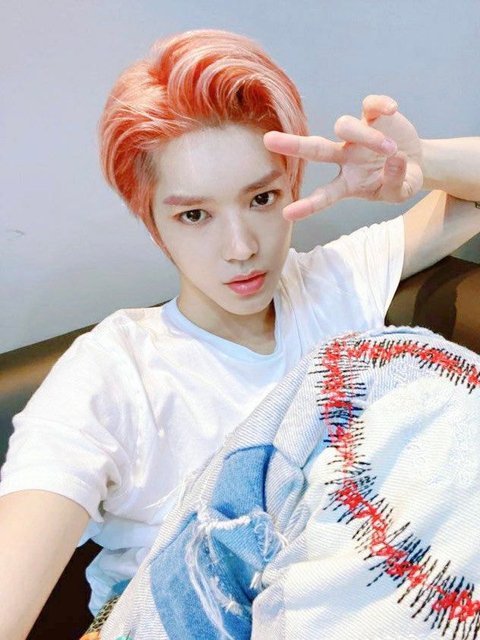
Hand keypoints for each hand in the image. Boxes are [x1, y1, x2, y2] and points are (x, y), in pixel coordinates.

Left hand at [263, 95, 423, 219]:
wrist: (415, 161)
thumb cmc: (399, 181)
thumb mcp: (400, 192)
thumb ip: (395, 183)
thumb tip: (394, 159)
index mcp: (347, 184)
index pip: (324, 196)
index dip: (307, 206)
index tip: (287, 214)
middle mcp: (345, 157)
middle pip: (315, 150)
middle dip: (292, 145)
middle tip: (268, 140)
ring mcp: (357, 135)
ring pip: (344, 126)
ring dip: (368, 138)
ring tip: (391, 150)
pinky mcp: (373, 116)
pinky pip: (370, 105)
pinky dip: (380, 105)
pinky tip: (391, 110)